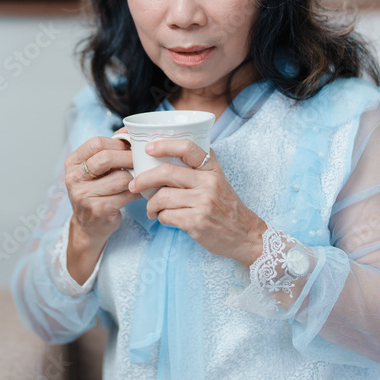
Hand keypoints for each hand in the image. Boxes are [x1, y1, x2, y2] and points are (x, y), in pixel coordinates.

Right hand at [64, 130, 140, 243]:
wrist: (88, 226)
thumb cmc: (95, 192)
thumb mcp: (94, 170)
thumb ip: (108, 150)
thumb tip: (127, 131)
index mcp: (72, 163)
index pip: (96, 143)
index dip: (117, 143)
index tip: (130, 147)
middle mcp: (74, 178)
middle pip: (106, 158)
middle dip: (128, 157)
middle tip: (140, 160)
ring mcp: (84, 195)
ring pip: (120, 178)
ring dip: (135, 177)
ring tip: (139, 177)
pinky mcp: (98, 210)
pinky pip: (126, 195)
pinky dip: (136, 192)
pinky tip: (138, 191)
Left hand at [129, 138, 267, 267]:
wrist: (245, 234)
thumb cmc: (225, 206)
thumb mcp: (217, 180)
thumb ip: (196, 168)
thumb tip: (161, 158)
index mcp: (212, 169)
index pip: (188, 148)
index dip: (165, 145)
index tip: (149, 148)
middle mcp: (209, 183)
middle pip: (167, 173)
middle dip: (143, 179)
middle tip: (134, 185)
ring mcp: (203, 203)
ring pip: (162, 197)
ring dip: (151, 205)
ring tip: (151, 209)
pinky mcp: (197, 222)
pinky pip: (167, 216)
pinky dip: (160, 217)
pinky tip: (163, 218)